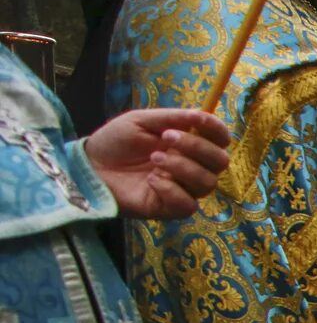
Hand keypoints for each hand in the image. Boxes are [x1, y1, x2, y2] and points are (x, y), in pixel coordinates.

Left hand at [84, 108, 230, 217]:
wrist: (90, 166)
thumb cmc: (116, 142)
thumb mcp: (141, 121)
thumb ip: (172, 118)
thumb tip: (202, 115)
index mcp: (189, 144)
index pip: (220, 139)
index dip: (217, 130)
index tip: (199, 121)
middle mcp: (193, 166)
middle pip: (220, 161)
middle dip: (197, 147)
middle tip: (166, 138)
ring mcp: (183, 188)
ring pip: (207, 183)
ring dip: (182, 167)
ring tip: (154, 159)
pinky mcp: (170, 208)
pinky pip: (188, 205)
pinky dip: (171, 190)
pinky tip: (151, 181)